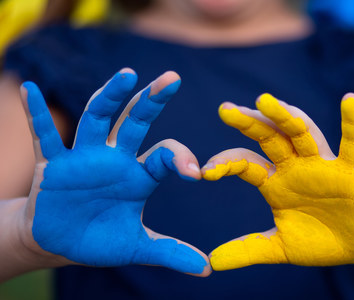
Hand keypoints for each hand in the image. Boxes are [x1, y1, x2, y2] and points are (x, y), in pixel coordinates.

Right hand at [19, 69, 210, 275]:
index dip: (181, 159)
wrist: (60, 242)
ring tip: (127, 75)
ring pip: (97, 118)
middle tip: (172, 78)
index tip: (195, 173)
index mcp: (140, 175)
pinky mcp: (53, 164)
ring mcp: (84, 157)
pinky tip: (29, 88)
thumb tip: (207, 269)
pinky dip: (36, 114)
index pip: (165, 156)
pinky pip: (45, 135)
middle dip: (152, 101)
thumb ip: (170, 252)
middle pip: (135, 121)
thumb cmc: (101, 238)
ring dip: (110, 97)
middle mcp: (115, 158)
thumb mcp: (137, 247)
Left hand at [202, 93, 353, 269]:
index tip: (204, 172)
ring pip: (303, 133)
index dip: (226, 164)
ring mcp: (323, 165)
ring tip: (265, 101)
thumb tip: (211, 262)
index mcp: (275, 182)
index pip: (245, 164)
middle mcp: (296, 167)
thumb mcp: (281, 248)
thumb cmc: (320, 240)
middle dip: (249, 123)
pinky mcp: (352, 170)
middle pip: (270, 137)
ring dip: (286, 117)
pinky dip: (352, 122)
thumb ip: (249, 250)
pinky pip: (352, 143)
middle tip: (226, 109)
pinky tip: (349, 99)